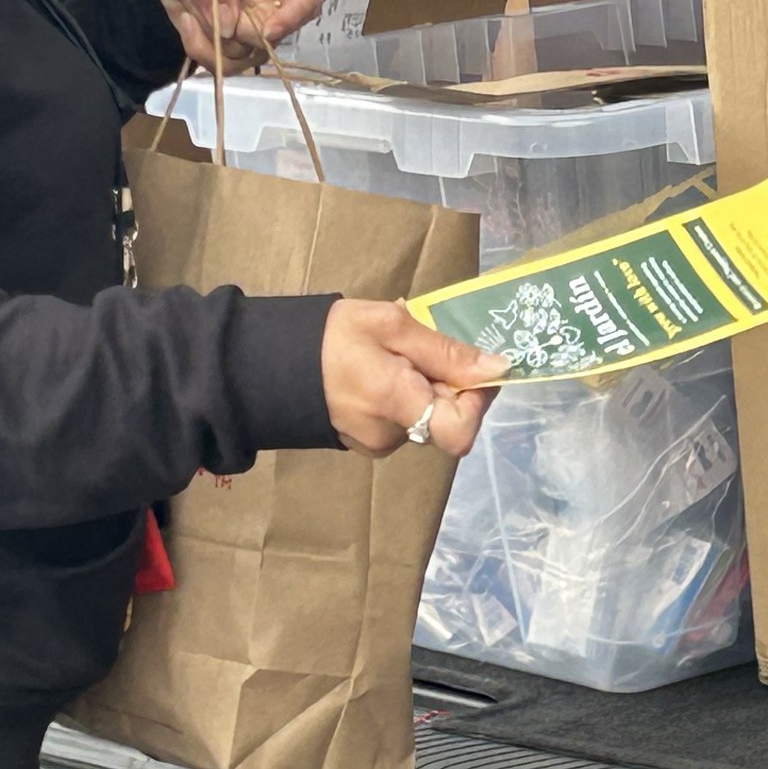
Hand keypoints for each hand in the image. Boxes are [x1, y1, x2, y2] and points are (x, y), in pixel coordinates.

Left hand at [152, 0, 319, 68]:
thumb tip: (227, 23)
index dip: (294, 17)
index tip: (268, 30)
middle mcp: (269, 2)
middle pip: (273, 37)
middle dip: (237, 33)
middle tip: (205, 10)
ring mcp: (251, 26)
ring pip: (247, 56)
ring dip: (214, 44)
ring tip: (189, 16)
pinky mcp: (230, 42)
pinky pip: (225, 63)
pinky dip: (202, 51)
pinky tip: (187, 24)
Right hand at [321, 301, 505, 458]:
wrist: (269, 362)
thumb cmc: (331, 337)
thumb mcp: (391, 325)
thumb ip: (446, 351)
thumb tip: (498, 367)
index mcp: (398, 405)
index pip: (461, 431)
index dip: (477, 401)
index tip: (469, 368)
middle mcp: (392, 436)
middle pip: (445, 419)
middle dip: (445, 383)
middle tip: (418, 348)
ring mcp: (377, 444)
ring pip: (424, 417)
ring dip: (421, 387)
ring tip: (391, 355)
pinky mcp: (366, 443)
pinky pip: (401, 421)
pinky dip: (401, 396)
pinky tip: (378, 371)